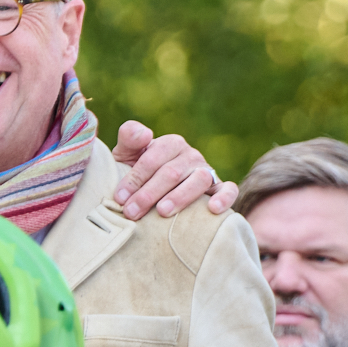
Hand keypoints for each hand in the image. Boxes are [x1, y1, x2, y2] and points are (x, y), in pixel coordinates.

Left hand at [108, 120, 236, 218]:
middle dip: (149, 193)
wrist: (158, 196)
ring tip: (162, 212)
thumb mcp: (128, 155)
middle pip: (171, 172)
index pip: (153, 158)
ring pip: (198, 180)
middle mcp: (191, 155)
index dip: (135, 178)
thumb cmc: (139, 174)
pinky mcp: (219, 189)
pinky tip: (212, 209)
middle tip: (132, 212)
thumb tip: (146, 134)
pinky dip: (224, 198)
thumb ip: (129, 138)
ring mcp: (207, 172)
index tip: (120, 198)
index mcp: (170, 144)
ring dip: (179, 197)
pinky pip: (228, 190)